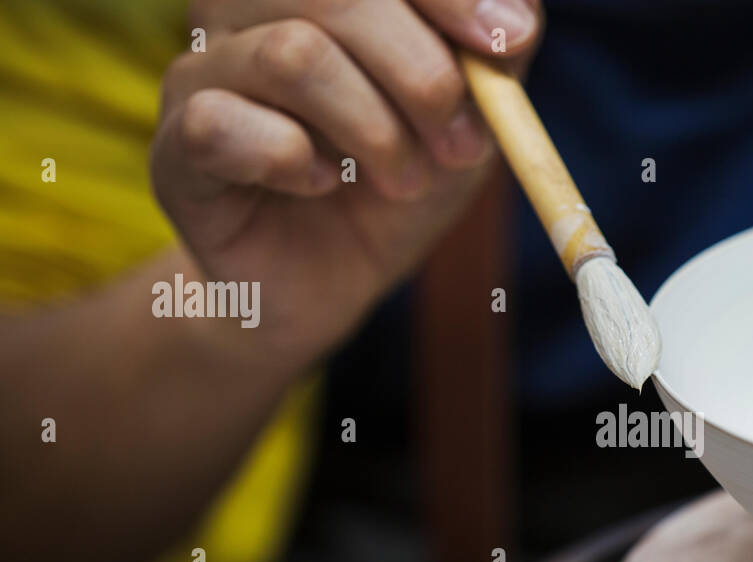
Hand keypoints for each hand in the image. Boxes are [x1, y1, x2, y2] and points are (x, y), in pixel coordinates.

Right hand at [151, 0, 541, 369]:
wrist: (333, 281)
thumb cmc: (399, 181)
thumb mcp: (470, 118)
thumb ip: (495, 59)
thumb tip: (516, 20)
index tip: (506, 44)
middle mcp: (249, 6)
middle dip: (423, 75)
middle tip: (461, 144)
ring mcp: (202, 68)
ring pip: (294, 54)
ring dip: (375, 129)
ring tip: (403, 179)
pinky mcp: (175, 143)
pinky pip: (226, 126)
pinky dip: (295, 161)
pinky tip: (320, 184)